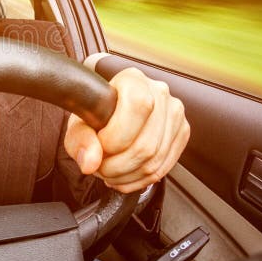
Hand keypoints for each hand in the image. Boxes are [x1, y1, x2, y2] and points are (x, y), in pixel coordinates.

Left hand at [64, 67, 189, 192]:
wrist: (110, 112)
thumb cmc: (95, 114)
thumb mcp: (79, 123)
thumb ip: (81, 140)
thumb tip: (91, 162)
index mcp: (134, 80)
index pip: (136, 107)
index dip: (116, 136)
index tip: (100, 146)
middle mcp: (159, 93)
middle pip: (146, 144)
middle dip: (117, 165)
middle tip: (100, 168)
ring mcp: (174, 113)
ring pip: (155, 160)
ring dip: (126, 175)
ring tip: (109, 173)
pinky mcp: (182, 132)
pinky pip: (164, 167)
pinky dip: (140, 180)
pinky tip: (123, 177)